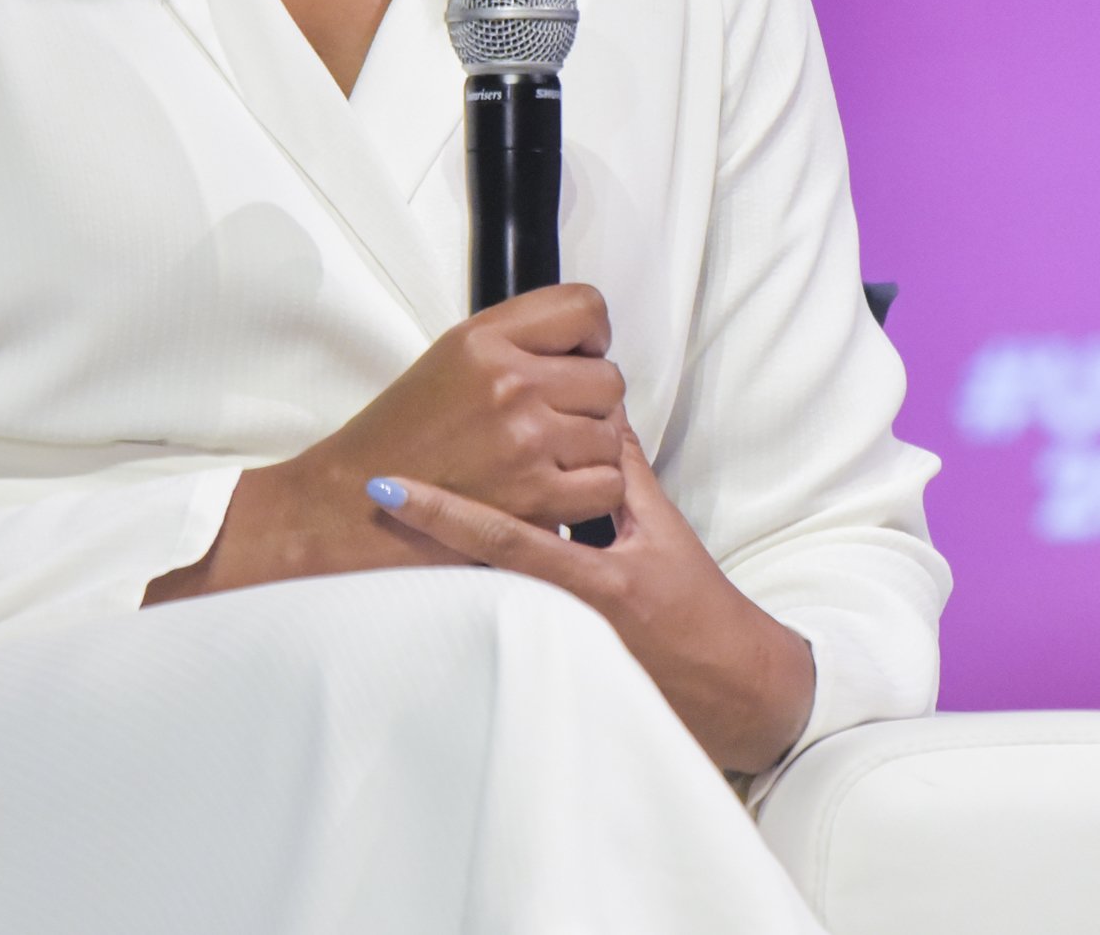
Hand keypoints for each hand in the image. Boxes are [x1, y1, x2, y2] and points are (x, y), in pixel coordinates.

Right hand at [148, 284, 625, 601]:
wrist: (350, 504)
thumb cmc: (400, 435)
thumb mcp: (451, 359)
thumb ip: (517, 342)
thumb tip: (585, 345)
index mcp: (485, 339)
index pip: (586, 308)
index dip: (592, 337)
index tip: (578, 358)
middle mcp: (510, 383)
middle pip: (609, 378)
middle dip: (591, 402)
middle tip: (556, 422)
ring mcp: (526, 441)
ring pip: (613, 433)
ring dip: (590, 450)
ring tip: (548, 459)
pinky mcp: (535, 499)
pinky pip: (606, 484)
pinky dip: (589, 494)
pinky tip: (555, 492)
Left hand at [365, 422, 816, 775]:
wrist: (728, 690)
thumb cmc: (698, 610)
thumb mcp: (661, 534)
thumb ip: (622, 472)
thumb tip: (595, 410)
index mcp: (593, 581)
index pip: (504, 540)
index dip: (443, 514)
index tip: (388, 486)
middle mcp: (561, 616)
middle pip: (474, 568)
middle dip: (423, 528)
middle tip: (371, 487)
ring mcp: (552, 642)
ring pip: (480, 591)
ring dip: (441, 552)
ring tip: (390, 512)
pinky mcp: (550, 657)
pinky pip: (500, 613)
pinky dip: (472, 582)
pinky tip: (438, 558)